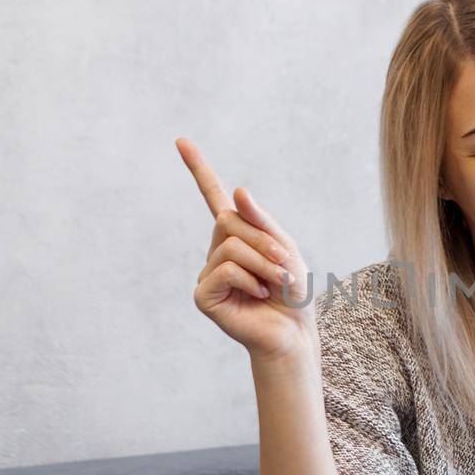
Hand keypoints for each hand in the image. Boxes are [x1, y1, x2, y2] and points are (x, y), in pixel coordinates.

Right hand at [177, 137, 314, 361]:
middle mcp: (217, 251)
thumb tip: (238, 191)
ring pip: (231, 245)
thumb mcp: (285, 249)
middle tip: (283, 266)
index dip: (198, 169)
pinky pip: (226, 269)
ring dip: (263, 263)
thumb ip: (262, 222)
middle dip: (264, 241)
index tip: (181, 141)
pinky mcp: (203, 295)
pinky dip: (250, 279)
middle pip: (230, 220)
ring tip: (274, 283)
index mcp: (237, 236)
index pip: (214, 197)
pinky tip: (258, 295)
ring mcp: (207, 273)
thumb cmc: (292, 292)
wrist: (293, 333)